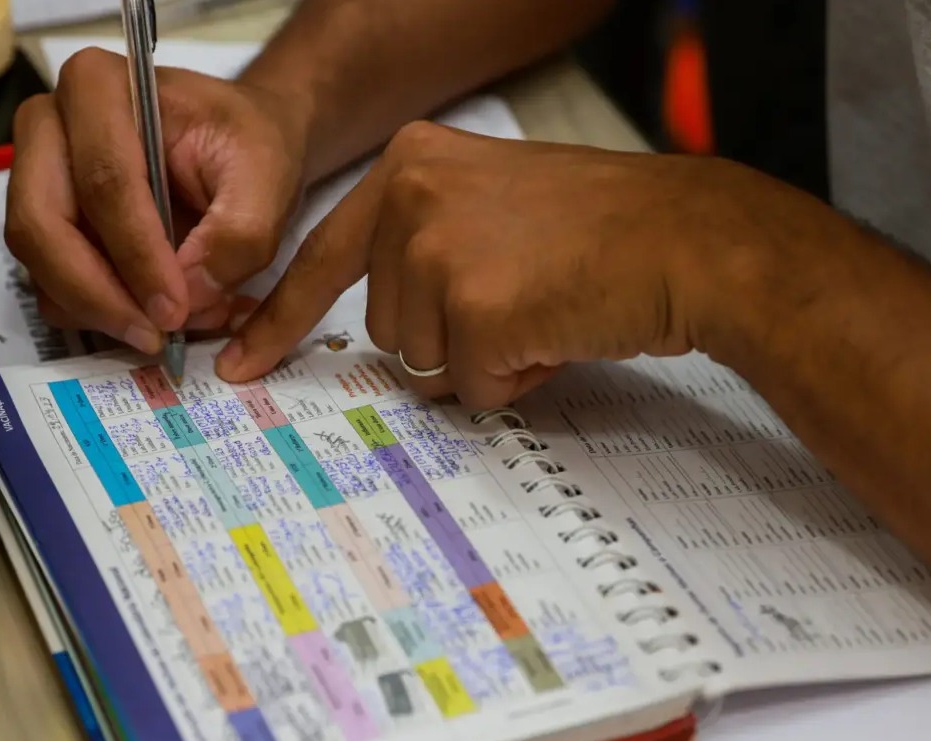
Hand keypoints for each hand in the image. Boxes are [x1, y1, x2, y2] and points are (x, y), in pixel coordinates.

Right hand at [4, 47, 311, 352]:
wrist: (239, 146)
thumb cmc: (248, 144)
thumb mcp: (265, 177)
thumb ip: (238, 235)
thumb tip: (190, 297)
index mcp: (97, 88)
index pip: (105, 182)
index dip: (138, 256)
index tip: (176, 309)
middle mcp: (49, 128)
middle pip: (44, 226)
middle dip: (102, 294)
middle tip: (157, 337)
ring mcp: (37, 180)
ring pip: (43, 265)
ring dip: (105, 312)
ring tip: (175, 330)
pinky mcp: (48, 229)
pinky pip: (56, 287)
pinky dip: (106, 315)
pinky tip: (162, 320)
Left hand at [215, 122, 724, 407]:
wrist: (685, 238)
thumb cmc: (608, 227)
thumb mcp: (495, 205)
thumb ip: (429, 245)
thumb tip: (397, 329)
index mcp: (412, 165)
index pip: (321, 255)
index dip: (281, 318)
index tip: (244, 361)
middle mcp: (412, 200)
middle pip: (385, 323)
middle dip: (447, 336)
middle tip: (521, 303)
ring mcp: (439, 253)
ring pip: (423, 360)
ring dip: (484, 358)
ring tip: (544, 312)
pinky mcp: (475, 309)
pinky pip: (473, 386)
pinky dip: (517, 378)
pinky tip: (558, 332)